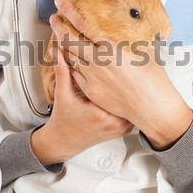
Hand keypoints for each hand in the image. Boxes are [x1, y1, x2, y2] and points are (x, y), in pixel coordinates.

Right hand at [31, 47, 133, 164]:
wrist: (65, 140)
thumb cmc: (64, 119)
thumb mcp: (62, 95)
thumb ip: (61, 72)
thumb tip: (57, 52)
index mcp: (98, 113)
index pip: (115, 90)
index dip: (118, 75)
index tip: (119, 64)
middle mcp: (112, 123)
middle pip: (128, 98)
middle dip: (129, 82)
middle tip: (132, 68)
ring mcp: (119, 128)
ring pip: (135, 106)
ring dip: (134, 93)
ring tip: (136, 79)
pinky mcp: (123, 130)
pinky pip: (134, 114)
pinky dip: (134, 103)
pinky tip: (134, 92)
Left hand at [51, 0, 192, 149]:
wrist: (151, 108)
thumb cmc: (153, 81)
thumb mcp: (146, 51)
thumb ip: (135, 38)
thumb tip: (135, 28)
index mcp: (111, 48)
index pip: (84, 25)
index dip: (69, 12)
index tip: (61, 3)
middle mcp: (98, 62)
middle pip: (69, 41)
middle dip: (58, 27)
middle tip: (54, 19)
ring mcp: (92, 77)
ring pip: (70, 58)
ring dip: (64, 46)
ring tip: (61, 38)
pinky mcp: (91, 90)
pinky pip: (76, 74)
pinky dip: (72, 65)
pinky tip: (73, 61)